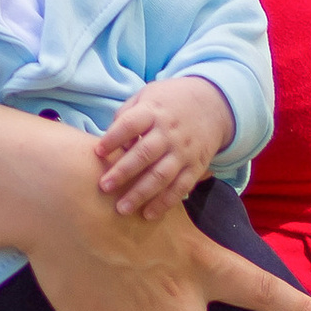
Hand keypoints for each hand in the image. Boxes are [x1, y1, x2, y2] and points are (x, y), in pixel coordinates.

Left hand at [98, 75, 232, 217]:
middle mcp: (169, 133)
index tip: (98, 152)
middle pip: (145, 154)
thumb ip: (126, 116)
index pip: (130, 125)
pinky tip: (148, 214)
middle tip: (104, 187)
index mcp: (153, 112)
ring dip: (141, 193)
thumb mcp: (147, 96)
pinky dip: (165, 202)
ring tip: (121, 209)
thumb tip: (111, 143)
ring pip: (161, 175)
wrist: (213, 104)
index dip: (113, 138)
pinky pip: (180, 187)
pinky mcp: (196, 166)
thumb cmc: (169, 102)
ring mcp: (183, 151)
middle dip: (123, 172)